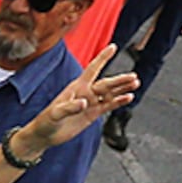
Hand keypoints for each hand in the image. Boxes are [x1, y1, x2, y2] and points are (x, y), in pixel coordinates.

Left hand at [19, 46, 138, 152]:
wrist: (45, 135)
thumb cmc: (46, 121)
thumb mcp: (55, 113)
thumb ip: (69, 107)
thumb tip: (85, 103)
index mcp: (76, 86)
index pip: (92, 69)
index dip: (102, 58)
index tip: (113, 47)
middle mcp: (86, 92)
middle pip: (106, 83)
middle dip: (120, 80)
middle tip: (133, 76)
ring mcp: (91, 103)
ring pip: (110, 93)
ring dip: (123, 88)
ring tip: (136, 83)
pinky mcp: (93, 114)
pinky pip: (108, 106)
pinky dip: (119, 101)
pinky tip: (129, 97)